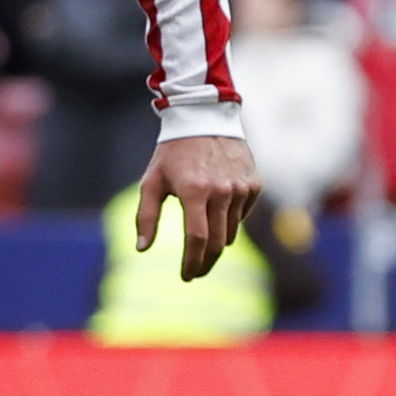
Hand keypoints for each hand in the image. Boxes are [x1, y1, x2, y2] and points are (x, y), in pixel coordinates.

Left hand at [133, 131, 261, 282]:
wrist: (205, 119)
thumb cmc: (172, 152)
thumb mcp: (152, 181)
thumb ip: (146, 216)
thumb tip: (142, 249)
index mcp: (194, 191)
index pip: (198, 239)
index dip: (192, 263)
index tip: (186, 277)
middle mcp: (222, 191)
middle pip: (218, 243)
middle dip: (206, 263)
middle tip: (196, 273)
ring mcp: (241, 188)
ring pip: (232, 232)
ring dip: (217, 244)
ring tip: (203, 244)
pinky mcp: (254, 184)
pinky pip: (242, 215)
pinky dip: (230, 221)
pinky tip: (217, 215)